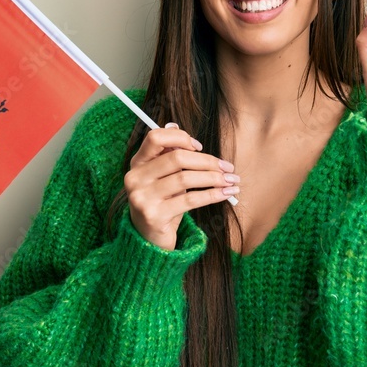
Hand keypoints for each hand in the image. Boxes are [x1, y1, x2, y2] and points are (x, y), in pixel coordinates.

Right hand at [124, 123, 239, 250]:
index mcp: (137, 164)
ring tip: (231, 181)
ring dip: (214, 178)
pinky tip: (225, 193)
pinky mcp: (154, 215)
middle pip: (177, 157)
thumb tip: (176, 125)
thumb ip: (169, 155)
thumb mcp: (163, 178)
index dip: (180, 137)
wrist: (149, 241)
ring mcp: (142, 198)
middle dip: (207, 161)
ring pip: (186, 178)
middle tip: (228, 167)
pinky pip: (190, 200)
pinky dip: (212, 195)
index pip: (155, 137)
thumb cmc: (162, 203)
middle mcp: (135, 179)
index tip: (199, 146)